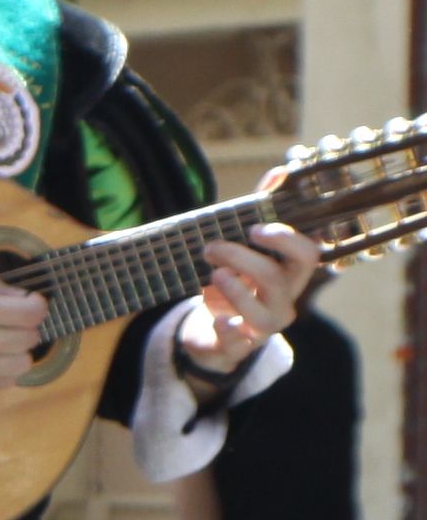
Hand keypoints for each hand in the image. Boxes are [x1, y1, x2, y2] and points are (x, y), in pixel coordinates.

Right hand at [0, 272, 46, 395]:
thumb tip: (21, 296)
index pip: (33, 312)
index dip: (34, 304)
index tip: (25, 302)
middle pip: (31, 337)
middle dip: (23, 326)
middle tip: (5, 321)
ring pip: (24, 363)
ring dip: (15, 352)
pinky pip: (6, 381)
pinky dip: (2, 370)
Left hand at [172, 217, 315, 377]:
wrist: (212, 333)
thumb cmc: (235, 282)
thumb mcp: (244, 249)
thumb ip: (259, 211)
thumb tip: (279, 172)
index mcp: (287, 274)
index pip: (307, 256)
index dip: (287, 240)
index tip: (256, 228)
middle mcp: (282, 301)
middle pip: (278, 280)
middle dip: (244, 260)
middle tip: (212, 248)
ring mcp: (262, 327)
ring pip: (263, 315)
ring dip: (235, 290)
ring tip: (214, 274)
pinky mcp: (237, 347)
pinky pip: (239, 343)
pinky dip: (228, 329)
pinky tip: (218, 318)